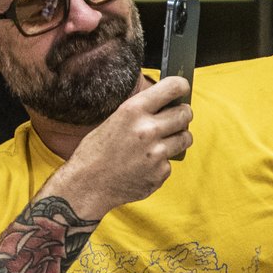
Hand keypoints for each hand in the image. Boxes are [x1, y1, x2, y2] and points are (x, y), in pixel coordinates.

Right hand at [47, 78, 192, 219]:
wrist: (86, 185)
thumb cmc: (96, 152)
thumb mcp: (114, 121)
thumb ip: (141, 112)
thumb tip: (168, 103)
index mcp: (133, 111)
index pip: (173, 87)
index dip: (181, 87)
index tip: (182, 89)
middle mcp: (148, 129)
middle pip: (186, 113)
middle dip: (183, 115)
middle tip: (176, 118)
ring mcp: (157, 152)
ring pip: (186, 137)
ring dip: (178, 138)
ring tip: (160, 142)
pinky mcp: (161, 172)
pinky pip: (171, 161)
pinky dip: (162, 162)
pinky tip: (144, 165)